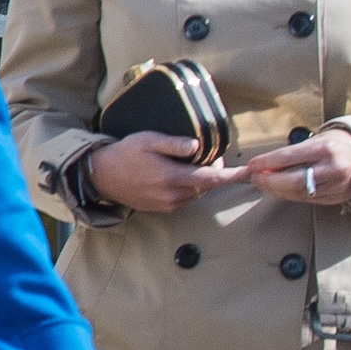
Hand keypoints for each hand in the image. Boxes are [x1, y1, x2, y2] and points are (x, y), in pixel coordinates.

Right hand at [86, 132, 249, 212]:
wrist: (100, 176)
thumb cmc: (125, 154)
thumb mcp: (148, 141)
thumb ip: (174, 144)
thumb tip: (198, 146)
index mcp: (172, 178)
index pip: (211, 179)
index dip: (233, 176)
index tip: (250, 173)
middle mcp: (173, 195)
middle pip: (207, 185)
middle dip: (214, 171)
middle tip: (207, 154)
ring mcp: (168, 204)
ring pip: (198, 192)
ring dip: (201, 179)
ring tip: (188, 162)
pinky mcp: (163, 209)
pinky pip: (187, 198)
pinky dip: (190, 186)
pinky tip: (178, 174)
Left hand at [244, 130, 350, 205]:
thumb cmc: (341, 144)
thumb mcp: (319, 139)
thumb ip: (294, 152)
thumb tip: (265, 164)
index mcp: (326, 148)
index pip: (288, 157)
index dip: (266, 163)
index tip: (252, 165)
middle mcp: (332, 168)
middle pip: (291, 180)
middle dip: (268, 181)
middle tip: (254, 178)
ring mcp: (336, 185)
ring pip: (297, 193)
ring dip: (276, 190)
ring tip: (264, 184)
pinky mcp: (336, 197)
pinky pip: (307, 199)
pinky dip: (290, 196)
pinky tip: (281, 190)